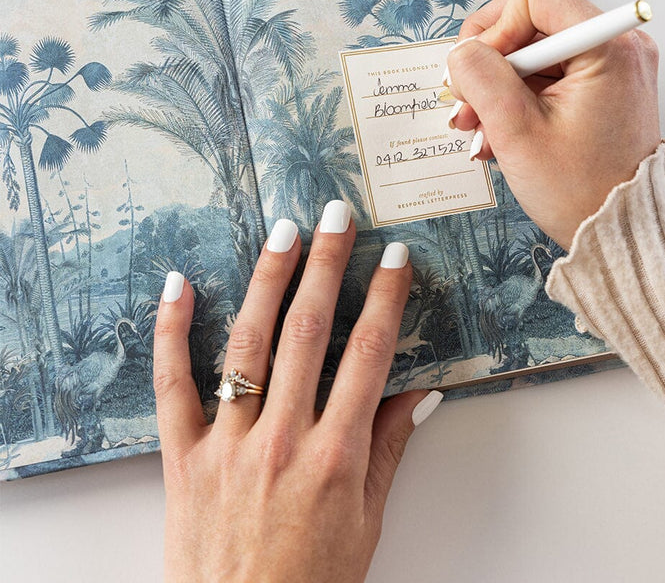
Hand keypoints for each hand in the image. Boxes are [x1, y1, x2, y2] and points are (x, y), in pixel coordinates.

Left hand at [154, 202, 438, 582]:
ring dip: (268, 281)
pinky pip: (172, 384)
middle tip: (337, 217)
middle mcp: (282, 439)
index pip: (368, 356)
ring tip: (284, 234)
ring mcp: (228, 444)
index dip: (385, 299)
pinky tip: (179, 286)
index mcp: (335, 457)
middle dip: (328, 265)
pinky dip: (171, 331)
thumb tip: (418, 393)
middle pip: (310, 332)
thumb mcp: (364, 522)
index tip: (395, 258)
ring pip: (248, 344)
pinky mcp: (183, 456)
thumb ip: (387, 451)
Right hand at [446, 0, 660, 249]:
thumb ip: (480, 78)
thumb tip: (461, 52)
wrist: (619, 230)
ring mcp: (608, 64)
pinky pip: (543, 71)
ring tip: (478, 125)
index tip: (485, 74)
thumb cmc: (582, 192)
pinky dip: (514, 97)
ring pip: (529, 48)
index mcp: (607, 48)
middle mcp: (615, 45)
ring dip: (495, 85)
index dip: (496, 28)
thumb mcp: (516, 132)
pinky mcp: (598, 83)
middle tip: (468, 102)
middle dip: (489, 60)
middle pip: (527, 17)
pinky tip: (498, 130)